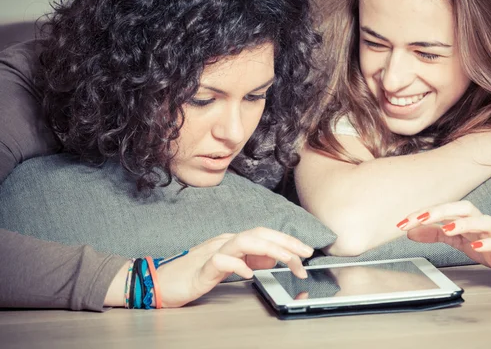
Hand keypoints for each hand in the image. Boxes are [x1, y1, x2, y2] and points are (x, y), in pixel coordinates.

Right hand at [154, 228, 312, 307]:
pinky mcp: (200, 268)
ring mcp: (212, 252)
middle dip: (285, 241)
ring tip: (287, 259)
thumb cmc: (192, 274)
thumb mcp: (229, 266)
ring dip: (269, 249)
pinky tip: (248, 274)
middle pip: (258, 233)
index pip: (264, 235)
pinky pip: (220, 261)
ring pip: (244, 241)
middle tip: (305, 253)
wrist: (160, 282)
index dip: (287, 241)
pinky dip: (237, 265)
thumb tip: (273, 257)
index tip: (305, 253)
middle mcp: (224, 241)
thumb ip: (249, 259)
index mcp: (231, 241)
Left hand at [396, 201, 490, 285]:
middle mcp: (480, 223)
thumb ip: (435, 234)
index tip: (401, 223)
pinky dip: (487, 244)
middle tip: (418, 219)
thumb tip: (409, 231)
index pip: (443, 209)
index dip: (422, 213)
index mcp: (467, 219)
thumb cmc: (490, 246)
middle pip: (463, 208)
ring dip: (464, 224)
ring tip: (447, 229)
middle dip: (440, 211)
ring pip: (484, 222)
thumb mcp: (458, 240)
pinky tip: (475, 247)